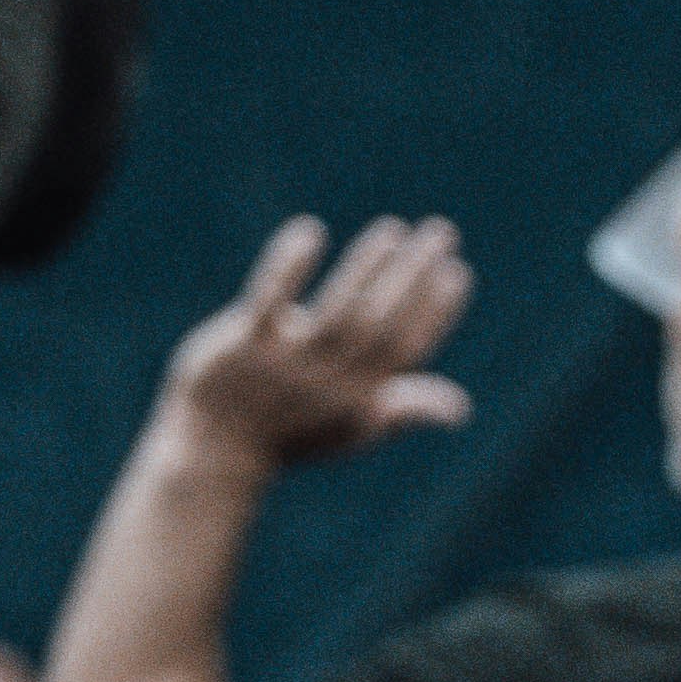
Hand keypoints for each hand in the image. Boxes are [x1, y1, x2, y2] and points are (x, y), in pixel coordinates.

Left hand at [163, 217, 471, 475]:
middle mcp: (328, 380)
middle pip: (380, 323)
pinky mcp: (243, 345)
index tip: (455, 271)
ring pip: (336, 313)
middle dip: (413, 277)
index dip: (434, 311)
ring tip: (393, 231)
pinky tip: (310, 232)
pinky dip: (290, 268)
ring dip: (367, 269)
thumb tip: (462, 408)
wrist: (218, 451)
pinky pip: (269, 302)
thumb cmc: (295, 435)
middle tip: (441, 232)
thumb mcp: (355, 427)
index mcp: (361, 396)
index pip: (407, 348)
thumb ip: (406, 409)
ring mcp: (285, 363)